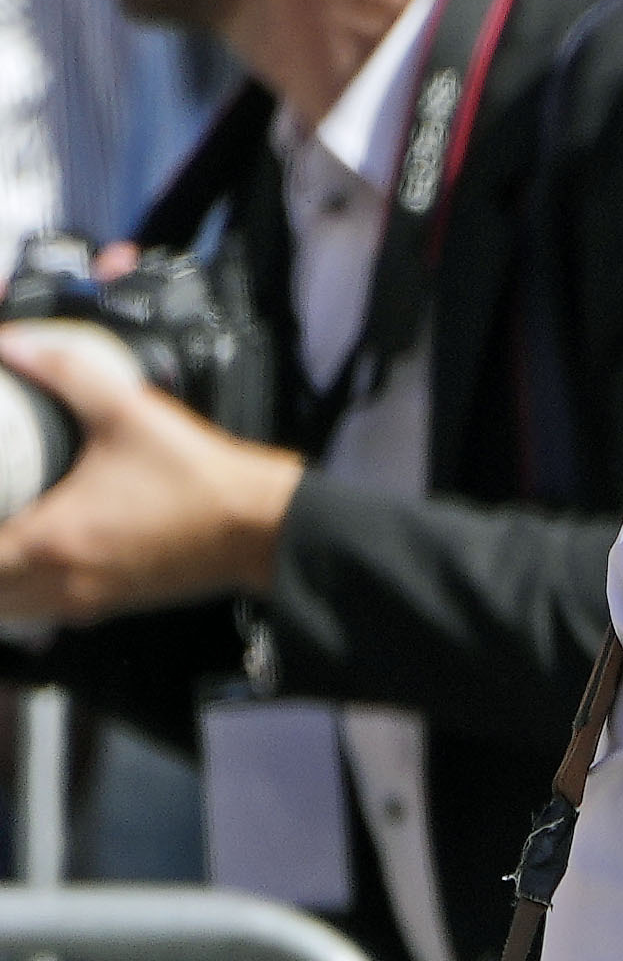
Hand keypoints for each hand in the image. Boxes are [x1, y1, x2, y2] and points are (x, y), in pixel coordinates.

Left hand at [0, 325, 303, 629]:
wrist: (260, 524)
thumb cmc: (196, 477)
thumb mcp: (128, 411)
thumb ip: (65, 372)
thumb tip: (14, 345)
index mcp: (54, 538)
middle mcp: (63, 580)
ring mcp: (89, 599)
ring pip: (12, 612)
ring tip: (3, 546)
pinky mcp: (114, 605)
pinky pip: (46, 615)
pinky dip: (25, 599)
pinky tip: (32, 569)